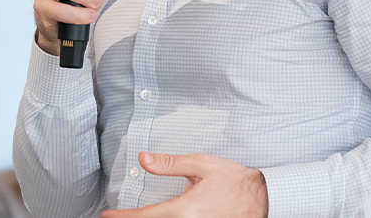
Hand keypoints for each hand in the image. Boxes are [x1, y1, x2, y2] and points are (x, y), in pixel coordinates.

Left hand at [102, 152, 267, 217]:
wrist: (263, 199)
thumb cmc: (234, 182)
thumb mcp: (200, 165)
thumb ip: (169, 164)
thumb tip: (144, 159)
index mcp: (183, 210)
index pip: (144, 217)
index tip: (108, 216)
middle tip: (116, 217)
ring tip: (134, 217)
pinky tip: (161, 217)